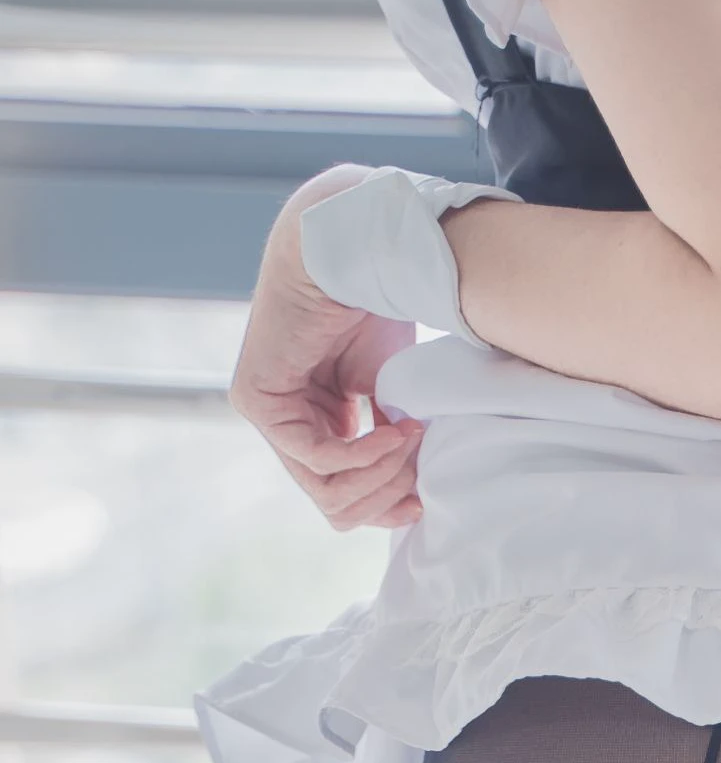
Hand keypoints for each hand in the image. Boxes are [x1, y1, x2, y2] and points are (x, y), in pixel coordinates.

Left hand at [229, 170, 426, 530]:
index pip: (342, 495)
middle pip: (335, 504)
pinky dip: (362, 452)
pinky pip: (316, 457)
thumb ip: (388, 445)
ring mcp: (266, 417)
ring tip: (411, 442)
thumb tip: (409, 500)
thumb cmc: (373, 310)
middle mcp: (286, 425)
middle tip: (420, 471)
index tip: (423, 501)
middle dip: (385, 494)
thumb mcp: (390, 395)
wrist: (348, 255)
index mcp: (316, 423)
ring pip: (325, 490)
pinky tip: (395, 431)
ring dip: (378, 474)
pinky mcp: (255, 402)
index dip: (384, 507)